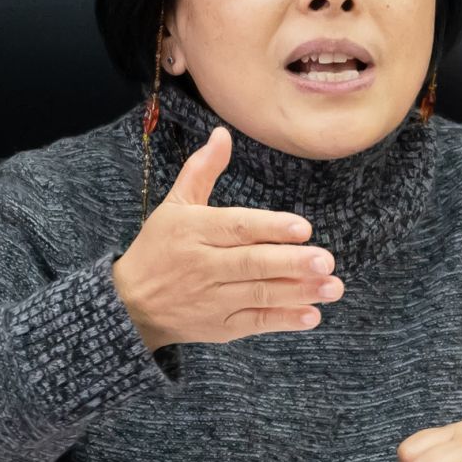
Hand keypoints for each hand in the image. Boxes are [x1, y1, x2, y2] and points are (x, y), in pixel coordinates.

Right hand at [111, 126, 341, 349]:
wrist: (129, 305)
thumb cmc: (158, 249)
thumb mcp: (174, 206)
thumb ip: (202, 170)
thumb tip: (223, 134)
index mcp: (195, 231)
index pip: (236, 227)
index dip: (270, 227)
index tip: (303, 228)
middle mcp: (204, 266)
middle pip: (252, 263)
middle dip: (292, 263)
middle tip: (326, 260)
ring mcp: (212, 299)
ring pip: (259, 294)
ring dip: (298, 291)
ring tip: (332, 286)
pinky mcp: (219, 327)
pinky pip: (255, 323)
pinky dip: (283, 320)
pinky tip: (312, 315)